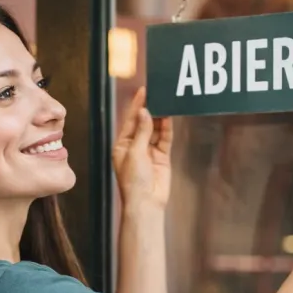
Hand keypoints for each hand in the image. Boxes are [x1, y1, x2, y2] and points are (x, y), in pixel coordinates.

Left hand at [113, 87, 172, 210]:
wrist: (146, 202)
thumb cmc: (133, 180)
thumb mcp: (134, 152)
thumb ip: (142, 131)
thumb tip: (145, 112)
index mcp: (122, 145)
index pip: (130, 121)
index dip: (137, 105)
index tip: (144, 91)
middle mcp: (135, 146)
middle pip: (143, 123)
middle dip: (150, 109)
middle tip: (157, 93)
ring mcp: (149, 151)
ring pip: (156, 129)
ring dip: (160, 117)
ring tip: (165, 101)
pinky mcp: (162, 156)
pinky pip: (165, 139)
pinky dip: (167, 128)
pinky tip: (169, 116)